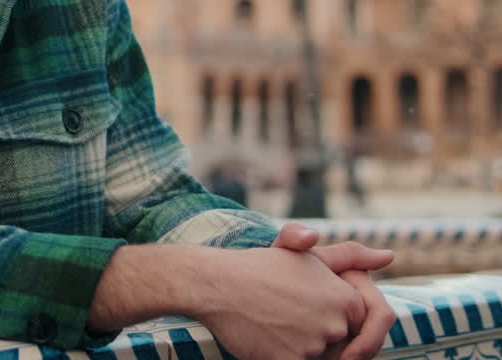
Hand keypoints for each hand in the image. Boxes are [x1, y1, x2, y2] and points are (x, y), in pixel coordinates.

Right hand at [196, 247, 364, 359]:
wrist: (215, 283)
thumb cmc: (259, 267)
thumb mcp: (304, 253)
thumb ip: (350, 255)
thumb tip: (388, 257)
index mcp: (346, 298)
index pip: (360, 327)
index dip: (335, 321)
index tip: (309, 314)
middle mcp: (336, 323)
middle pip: (340, 346)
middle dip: (318, 336)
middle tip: (285, 316)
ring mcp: (314, 346)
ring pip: (318, 358)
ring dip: (300, 347)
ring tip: (274, 323)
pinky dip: (283, 354)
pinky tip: (266, 338)